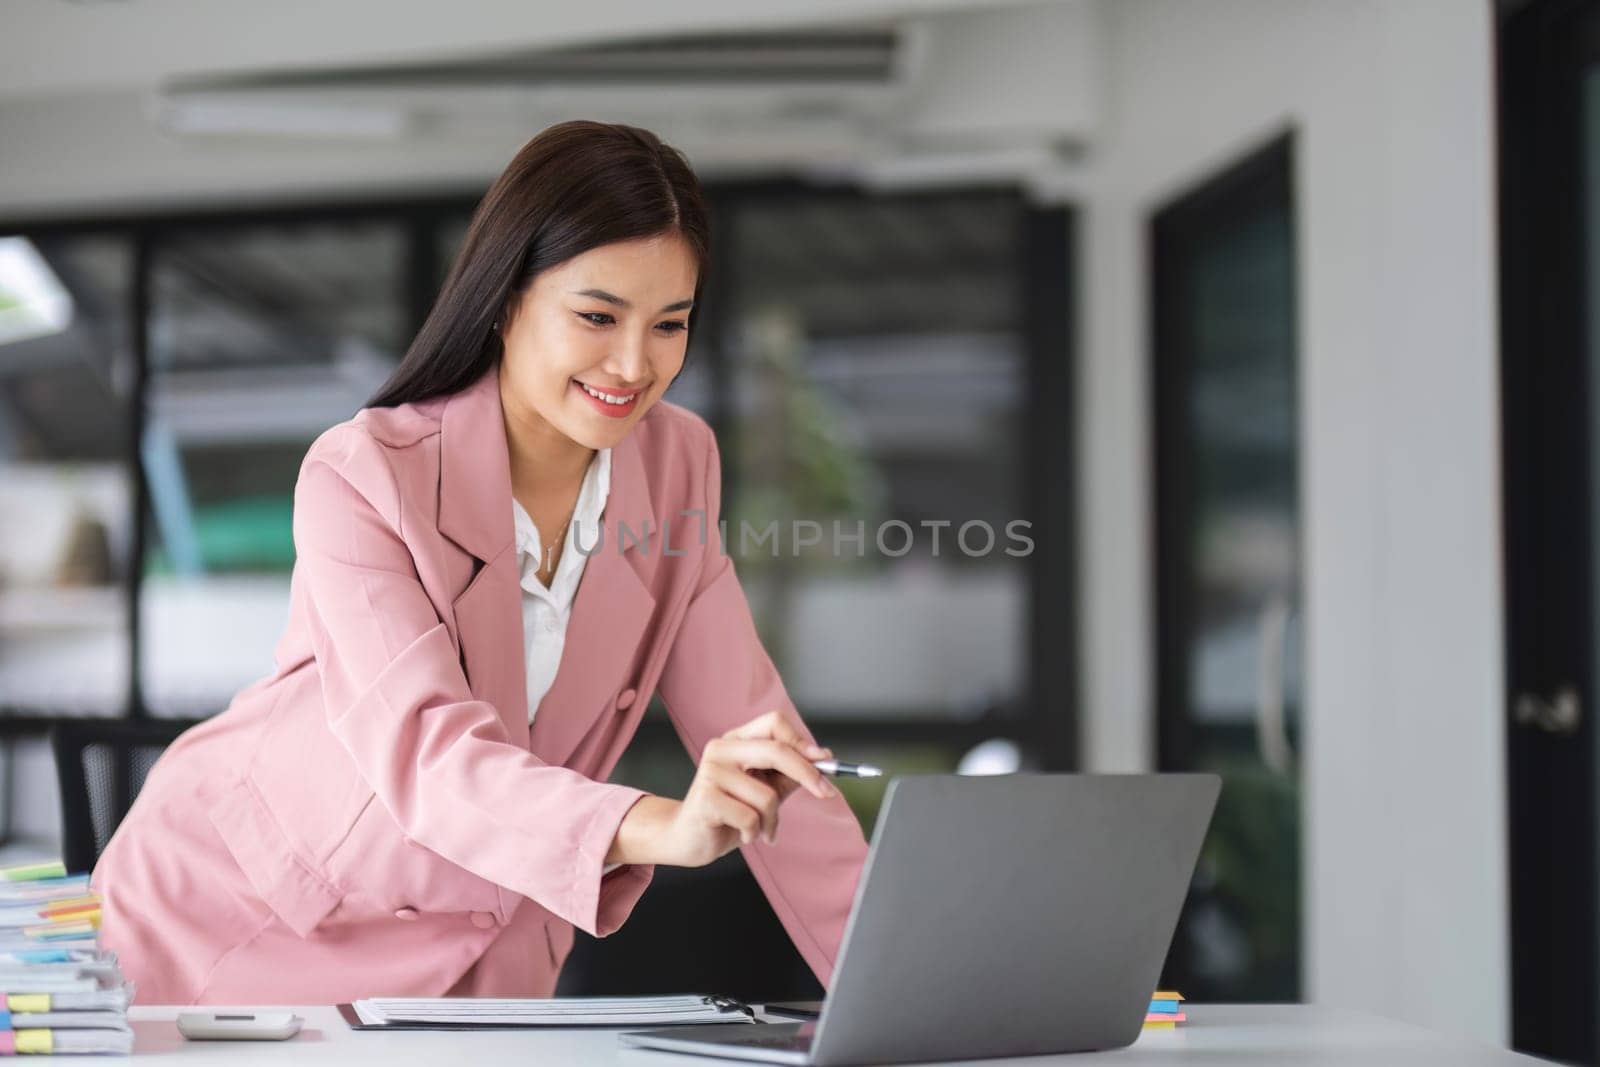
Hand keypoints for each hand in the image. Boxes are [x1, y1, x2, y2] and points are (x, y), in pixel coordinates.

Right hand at [607, 710, 838, 867]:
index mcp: (736, 740)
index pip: (774, 723)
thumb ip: (789, 774)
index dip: (802, 741)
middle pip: (776, 750)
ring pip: (767, 795)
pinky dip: (754, 832)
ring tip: (760, 829)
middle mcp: (721, 748)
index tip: (825, 762)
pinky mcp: (705, 798)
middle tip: (826, 794)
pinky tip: (743, 834)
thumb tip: (824, 757)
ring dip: (772, 821)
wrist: (688, 838)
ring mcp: (711, 771)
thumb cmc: (729, 812)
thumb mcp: (765, 789)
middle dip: (808, 774)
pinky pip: (750, 817)